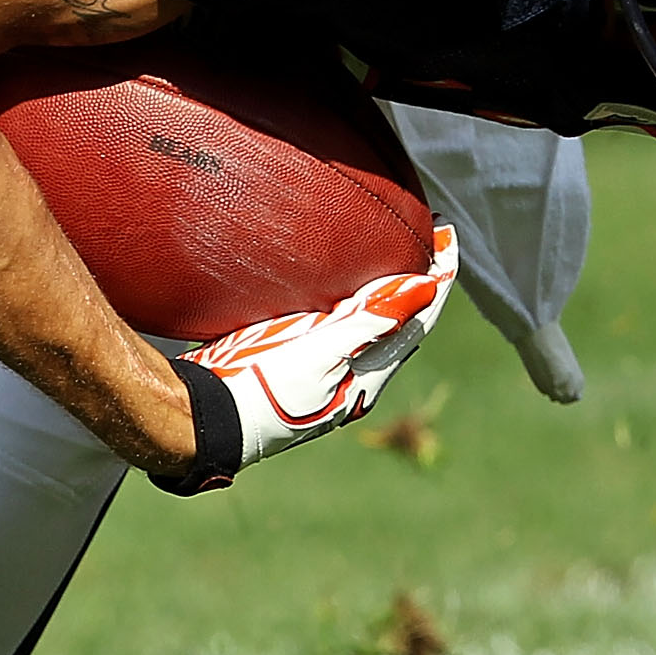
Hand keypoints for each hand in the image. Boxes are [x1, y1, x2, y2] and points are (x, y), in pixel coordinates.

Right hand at [156, 227, 458, 491]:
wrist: (209, 421)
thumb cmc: (263, 390)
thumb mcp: (318, 354)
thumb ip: (369, 322)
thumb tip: (426, 289)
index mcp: (368, 377)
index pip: (418, 319)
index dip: (437, 277)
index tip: (447, 235)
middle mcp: (355, 375)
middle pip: (401, 320)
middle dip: (418, 278)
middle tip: (427, 233)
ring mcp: (328, 370)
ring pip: (373, 323)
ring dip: (388, 287)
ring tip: (396, 249)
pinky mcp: (301, 362)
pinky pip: (342, 325)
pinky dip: (356, 298)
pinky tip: (344, 282)